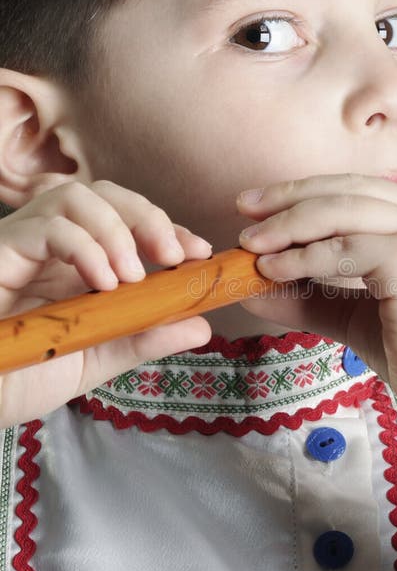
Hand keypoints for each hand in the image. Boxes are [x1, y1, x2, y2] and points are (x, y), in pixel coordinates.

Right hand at [0, 181, 211, 429]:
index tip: (198, 252)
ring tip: (131, 276)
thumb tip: (202, 326)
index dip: (165, 228)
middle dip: (147, 217)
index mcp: (76, 262)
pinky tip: (101, 283)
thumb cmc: (23, 376)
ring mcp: (23, 244)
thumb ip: (144, 338)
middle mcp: (50, 245)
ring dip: (116, 229)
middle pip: (103, 194)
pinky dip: (83, 246)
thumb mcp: (97, 358)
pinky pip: (45, 227)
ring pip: (74, 197)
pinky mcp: (0, 252)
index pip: (126, 220)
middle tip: (173, 256)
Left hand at [236, 174, 396, 418]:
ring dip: (288, 226)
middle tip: (244, 210)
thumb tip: (251, 288)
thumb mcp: (356, 316)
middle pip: (347, 190)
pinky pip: (343, 247)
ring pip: (341, 211)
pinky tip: (274, 269)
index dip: (307, 192)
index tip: (262, 205)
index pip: (359, 190)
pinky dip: (303, 257)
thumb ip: (310, 295)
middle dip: (289, 198)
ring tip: (251, 244)